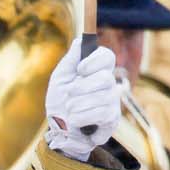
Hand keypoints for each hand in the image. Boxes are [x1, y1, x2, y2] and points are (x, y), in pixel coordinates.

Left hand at [44, 38, 117, 160]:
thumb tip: (80, 40)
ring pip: (103, 99)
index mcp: (97, 70)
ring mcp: (112, 103)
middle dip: (82, 88)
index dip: (94, 62)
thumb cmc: (59, 101)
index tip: (79, 70)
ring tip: (70, 111)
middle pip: (106, 79)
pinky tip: (78, 122)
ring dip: (78, 106)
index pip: (107, 57)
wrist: (57, 129)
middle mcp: (109, 84)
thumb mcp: (60, 78)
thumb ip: (71, 60)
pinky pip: (103, 115)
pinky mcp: (112, 121)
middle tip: (69, 95)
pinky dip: (83, 119)